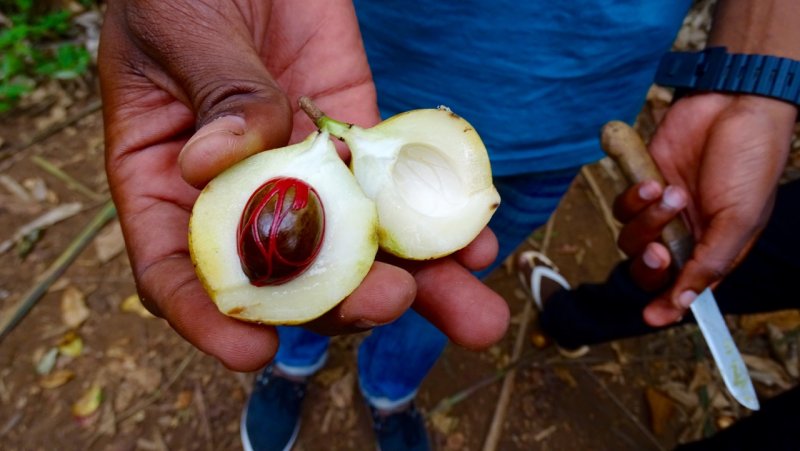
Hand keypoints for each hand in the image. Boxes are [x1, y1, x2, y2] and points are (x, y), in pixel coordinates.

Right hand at [99, 0, 507, 371]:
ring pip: (357, 247)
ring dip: (420, 284)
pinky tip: (476, 244)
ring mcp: (305, 173)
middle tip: (392, 302)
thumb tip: (211, 167)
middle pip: (288, 275)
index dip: (208, 317)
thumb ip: (214, 96)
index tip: (252, 349)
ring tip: (475, 317)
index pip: (176, 269)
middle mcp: (240, 194)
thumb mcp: (183, 31)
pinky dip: (436, 221)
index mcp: (167, 180)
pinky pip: (396, 192)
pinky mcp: (356, 145)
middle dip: (343, 300)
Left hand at [614, 93, 794, 325]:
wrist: (734, 105)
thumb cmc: (750, 161)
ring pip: (631, 238)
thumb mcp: (739, 219)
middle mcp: (685, 234)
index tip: (651, 318)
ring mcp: (662, 210)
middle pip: (648, 269)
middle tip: (660, 250)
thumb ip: (711, 262)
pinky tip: (654, 180)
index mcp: (714, 248)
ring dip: (647, 221)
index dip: (666, 305)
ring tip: (671, 191)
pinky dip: (634, 198)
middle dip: (649, 265)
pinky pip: (623, 206)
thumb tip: (686, 301)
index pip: (684, 288)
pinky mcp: (642, 184)